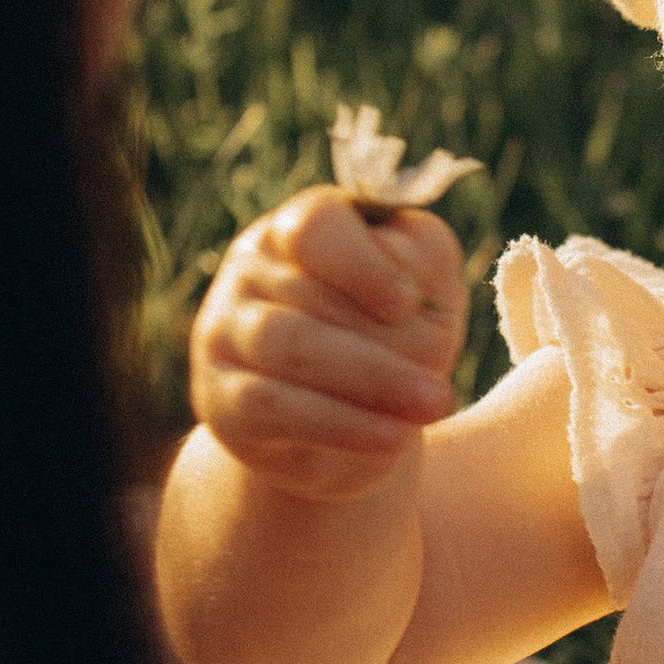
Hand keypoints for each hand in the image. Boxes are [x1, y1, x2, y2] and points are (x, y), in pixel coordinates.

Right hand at [188, 186, 465, 501]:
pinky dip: (340, 423)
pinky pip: (275, 406)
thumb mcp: (424, 293)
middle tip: (442, 387)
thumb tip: (403, 277)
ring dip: (370, 380)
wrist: (348, 432)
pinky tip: (391, 437)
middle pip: (311, 297)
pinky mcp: (221, 398)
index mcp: (300, 229)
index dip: (362, 264)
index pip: (316, 227)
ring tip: (432, 406)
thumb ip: (423, 262)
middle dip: (389, 344)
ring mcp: (226, 332)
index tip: (408, 303)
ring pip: (292, 347)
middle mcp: (251, 270)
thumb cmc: (392, 340)